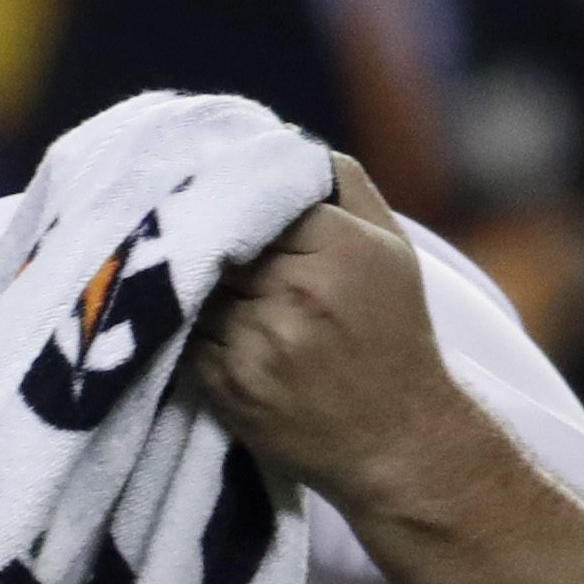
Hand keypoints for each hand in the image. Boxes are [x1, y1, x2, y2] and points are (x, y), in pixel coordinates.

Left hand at [185, 155, 487, 517]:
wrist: (397, 439)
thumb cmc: (395, 336)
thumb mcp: (391, 250)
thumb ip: (346, 189)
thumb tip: (287, 144)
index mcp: (340, 249)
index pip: (256, 201)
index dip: (236, 207)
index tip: (220, 207)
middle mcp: (298, 293)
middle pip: (219, 245)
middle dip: (209, 246)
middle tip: (187, 242)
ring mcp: (260, 342)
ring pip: (196, 292)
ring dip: (193, 292)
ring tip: (193, 290)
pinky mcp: (229, 385)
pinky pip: (185, 340)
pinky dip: (187, 335)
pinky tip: (201, 334)